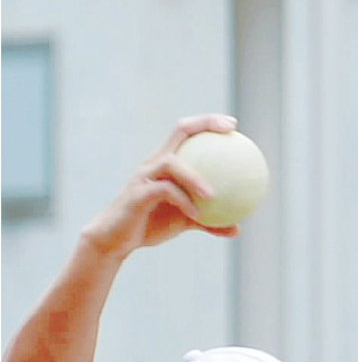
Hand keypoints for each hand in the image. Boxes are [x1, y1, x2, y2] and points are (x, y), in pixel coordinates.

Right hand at [81, 116, 242, 261]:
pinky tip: (197, 215)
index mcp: (165, 163)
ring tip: (213, 195)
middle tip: (229, 131)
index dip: (207, 122)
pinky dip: (183, 201)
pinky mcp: (137, 194)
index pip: (186, 132)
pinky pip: (163, 191)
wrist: (117, 239)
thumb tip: (237, 228)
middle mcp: (154, 162)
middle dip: (204, 124)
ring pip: (171, 162)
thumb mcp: (184, 222)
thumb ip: (209, 222)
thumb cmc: (150, 224)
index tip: (232, 125)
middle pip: (179, 130)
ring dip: (194, 176)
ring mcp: (144, 176)